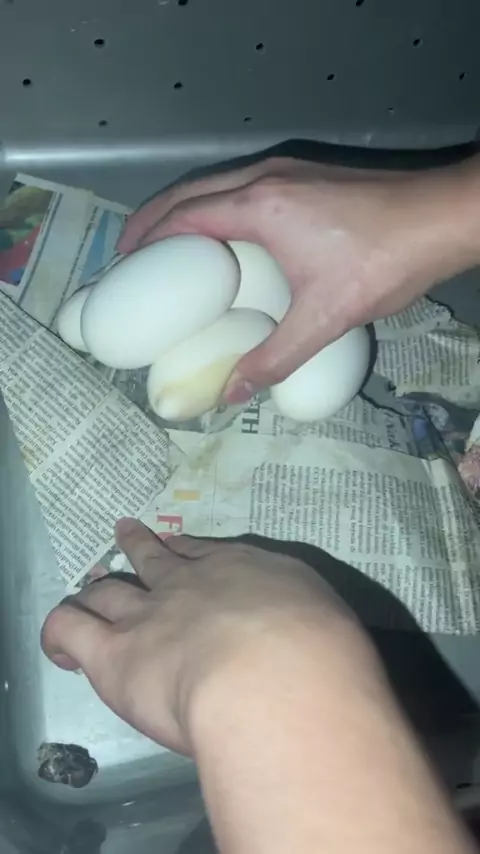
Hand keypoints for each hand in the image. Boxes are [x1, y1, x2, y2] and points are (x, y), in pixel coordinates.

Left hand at [41, 518, 352, 754]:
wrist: (273, 679)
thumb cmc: (316, 650)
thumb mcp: (321, 617)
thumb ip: (297, 619)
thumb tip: (291, 631)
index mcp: (240, 572)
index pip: (204, 554)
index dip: (186, 550)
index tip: (176, 545)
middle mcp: (187, 585)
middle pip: (153, 559)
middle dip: (139, 546)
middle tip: (127, 532)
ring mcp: (146, 615)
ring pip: (107, 592)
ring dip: (98, 590)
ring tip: (90, 590)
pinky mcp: (113, 654)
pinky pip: (71, 632)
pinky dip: (61, 633)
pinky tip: (62, 644)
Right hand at [118, 156, 479, 400]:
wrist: (442, 218)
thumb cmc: (383, 262)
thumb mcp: (325, 317)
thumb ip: (275, 357)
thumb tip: (232, 392)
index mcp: (259, 206)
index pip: (184, 216)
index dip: (148, 238)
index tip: (125, 263)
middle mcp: (266, 178)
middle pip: (191, 191)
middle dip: (155, 218)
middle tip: (132, 253)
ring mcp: (288, 171)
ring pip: (217, 183)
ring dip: (186, 209)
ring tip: (170, 245)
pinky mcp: (308, 176)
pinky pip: (243, 186)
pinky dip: (217, 206)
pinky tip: (227, 235)